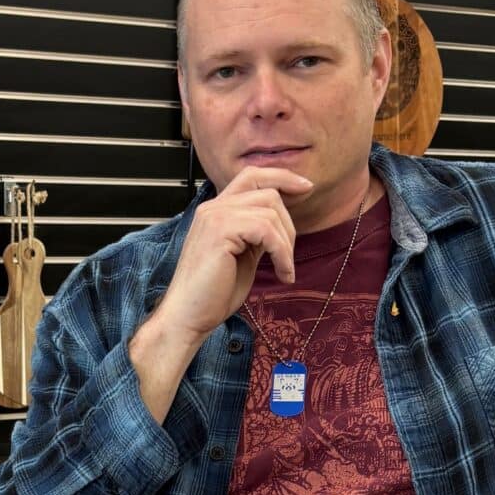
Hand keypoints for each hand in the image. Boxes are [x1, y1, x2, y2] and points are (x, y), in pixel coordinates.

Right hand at [129, 164, 314, 423]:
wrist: (188, 317)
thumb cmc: (212, 295)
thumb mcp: (243, 257)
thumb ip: (257, 236)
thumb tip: (280, 226)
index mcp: (215, 211)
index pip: (251, 177)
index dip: (281, 177)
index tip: (306, 188)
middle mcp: (213, 208)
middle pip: (267, 191)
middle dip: (289, 223)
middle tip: (289, 256)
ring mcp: (215, 217)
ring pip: (270, 210)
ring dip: (286, 243)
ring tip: (285, 270)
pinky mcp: (221, 232)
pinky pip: (266, 230)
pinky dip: (282, 253)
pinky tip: (283, 275)